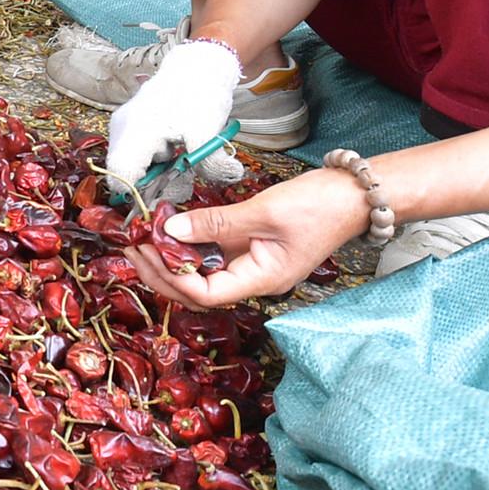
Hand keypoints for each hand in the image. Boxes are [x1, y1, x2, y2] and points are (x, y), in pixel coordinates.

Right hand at [106, 38, 240, 184]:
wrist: (198, 65)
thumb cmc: (199, 94)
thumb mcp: (208, 131)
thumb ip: (211, 163)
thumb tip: (226, 179)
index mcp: (135, 131)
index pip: (120, 176)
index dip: (136, 194)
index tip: (161, 199)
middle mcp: (121, 128)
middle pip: (124, 172)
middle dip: (150, 183)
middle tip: (179, 180)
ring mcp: (123, 124)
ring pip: (130, 162)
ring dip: (153, 170)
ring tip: (179, 160)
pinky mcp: (130, 123)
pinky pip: (135, 151)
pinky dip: (153, 159)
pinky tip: (173, 150)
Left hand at [121, 170, 369, 308]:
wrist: (356, 194)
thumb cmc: (320, 205)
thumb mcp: (264, 211)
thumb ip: (216, 222)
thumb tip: (170, 230)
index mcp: (261, 279)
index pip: (205, 295)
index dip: (171, 277)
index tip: (145, 250)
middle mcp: (254, 278)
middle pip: (198, 290)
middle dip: (161, 272)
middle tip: (132, 245)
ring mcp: (253, 263)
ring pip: (203, 272)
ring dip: (172, 257)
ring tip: (143, 235)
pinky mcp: (252, 246)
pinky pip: (214, 253)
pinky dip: (190, 243)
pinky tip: (171, 227)